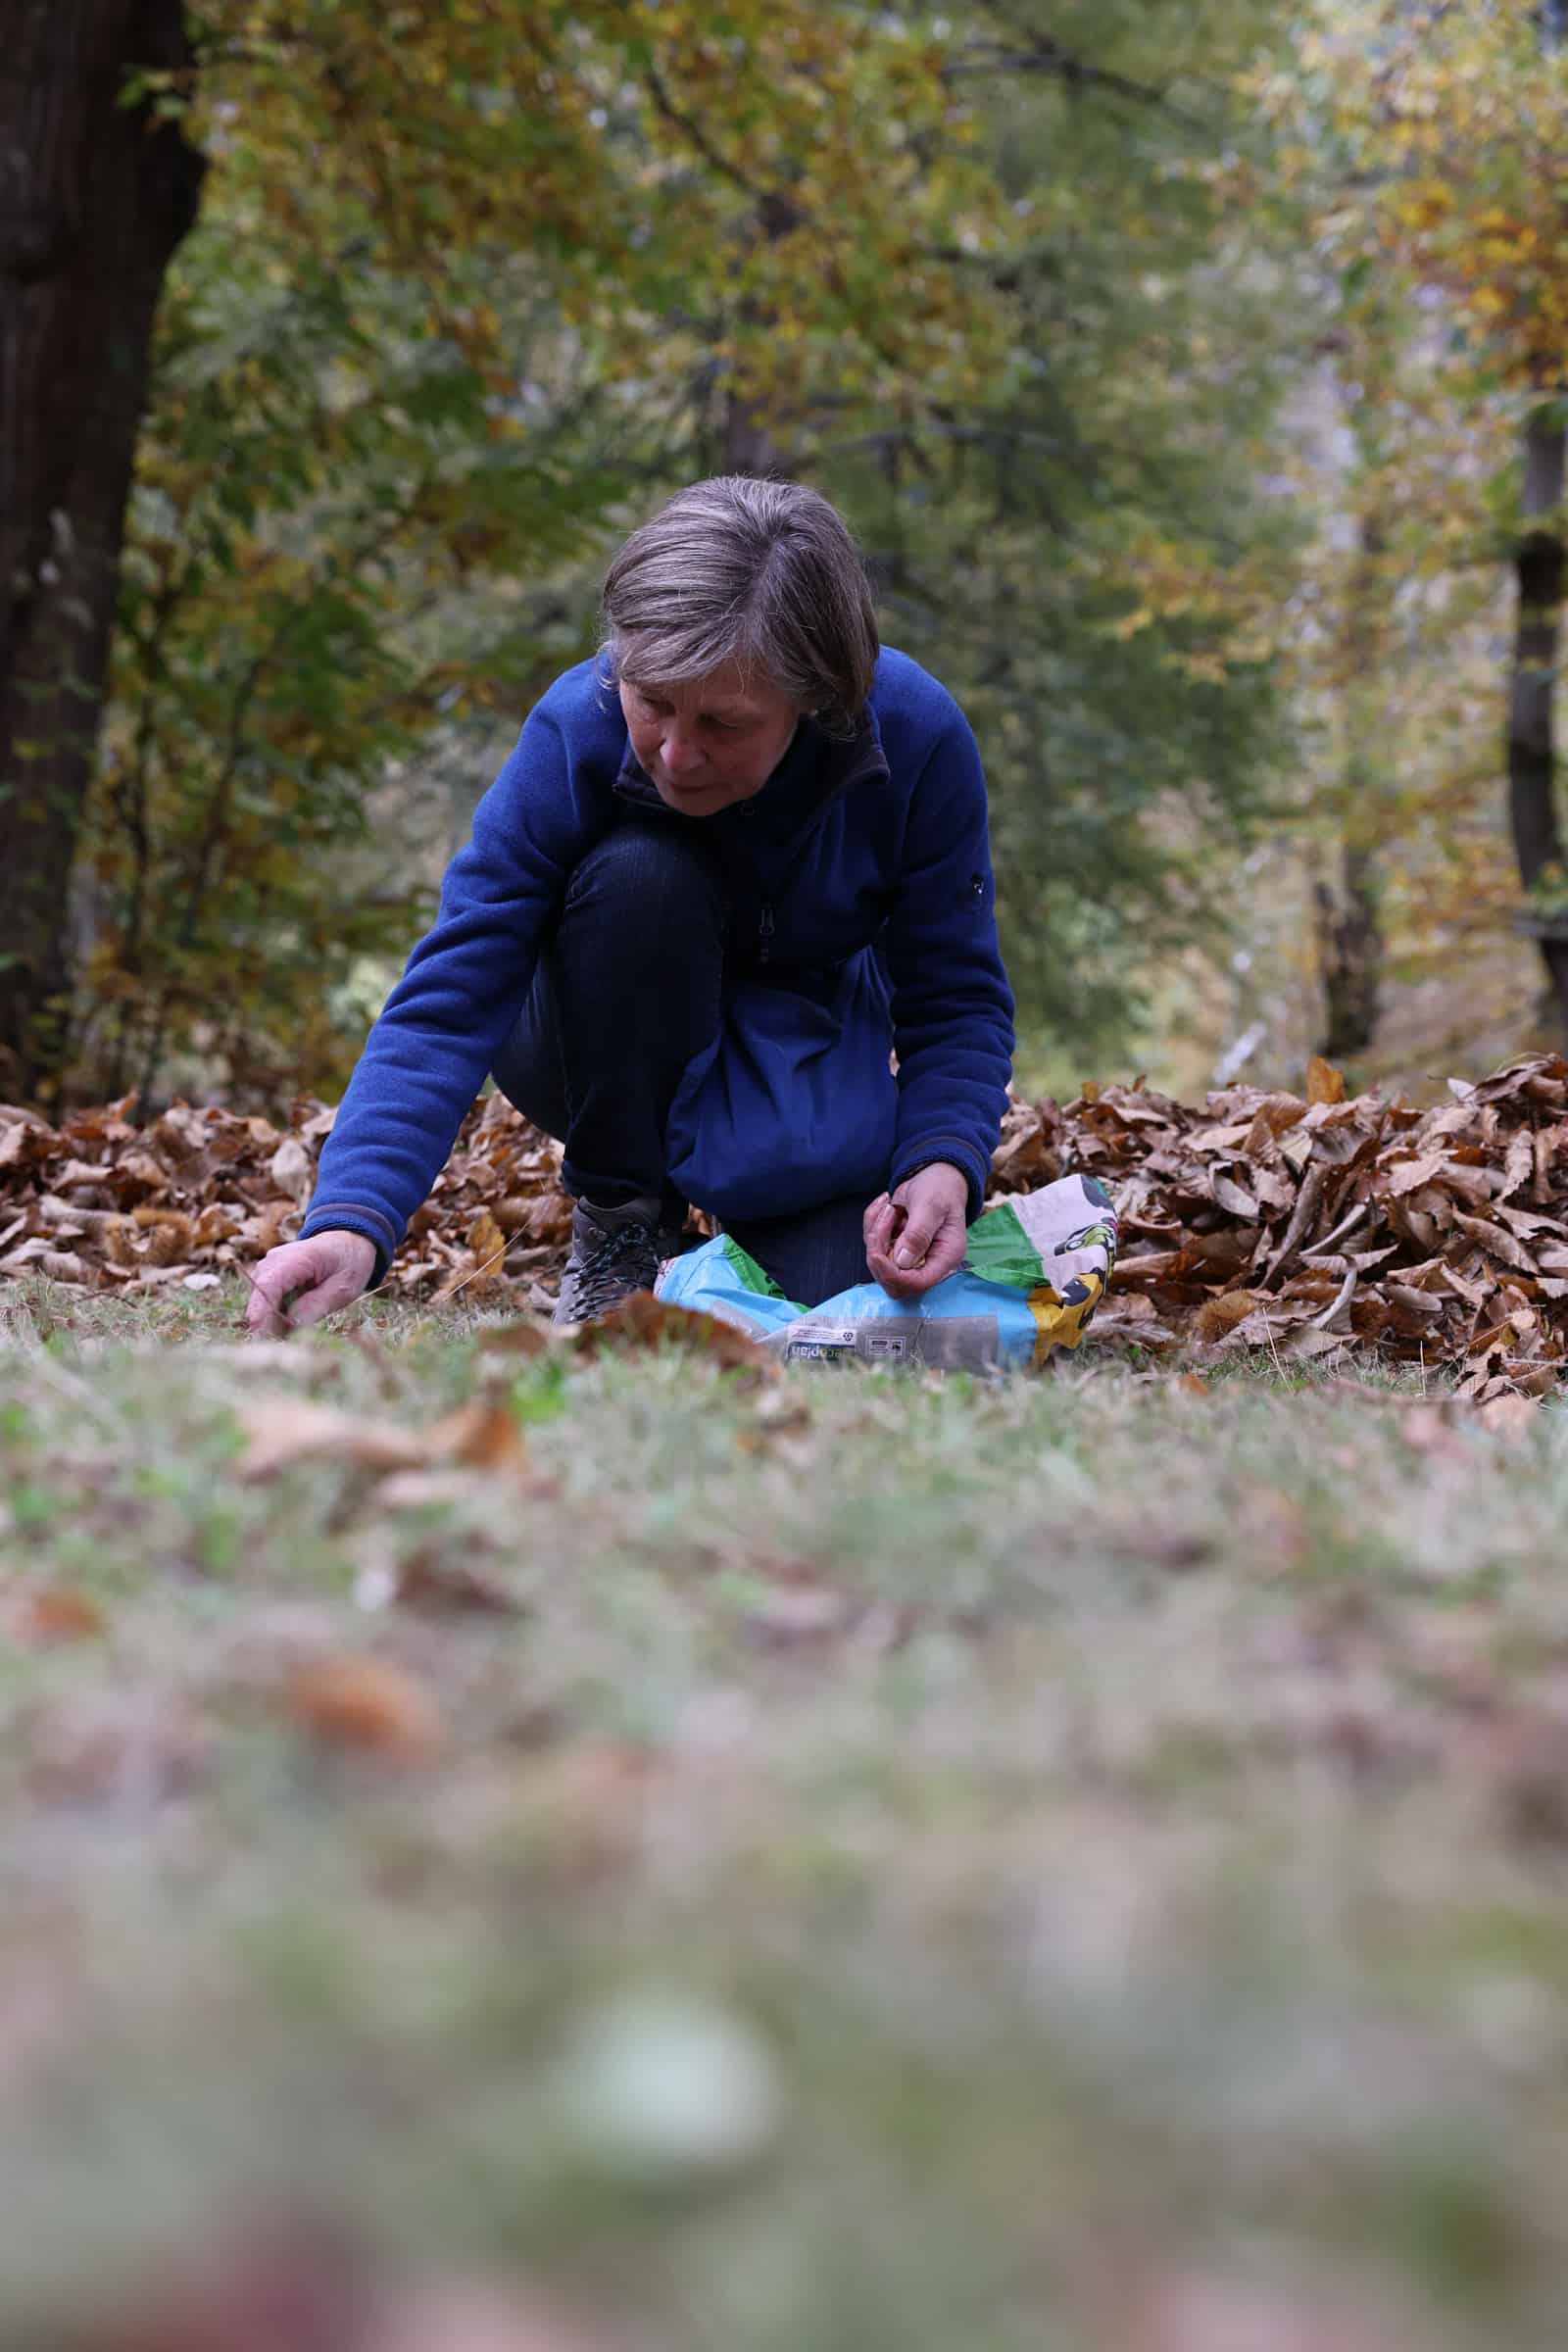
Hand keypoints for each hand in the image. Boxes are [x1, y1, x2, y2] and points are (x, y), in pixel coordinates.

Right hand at [244, 1230, 378, 1335]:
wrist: (347, 1242)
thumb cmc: (349, 1263)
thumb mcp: (343, 1287)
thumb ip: (317, 1305)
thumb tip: (291, 1326)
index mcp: (295, 1259)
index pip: (268, 1286)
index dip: (260, 1313)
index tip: (261, 1338)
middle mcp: (274, 1261)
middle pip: (258, 1298)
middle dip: (267, 1323)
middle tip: (287, 1346)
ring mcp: (268, 1268)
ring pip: (260, 1303)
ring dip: (273, 1321)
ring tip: (296, 1334)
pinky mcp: (268, 1278)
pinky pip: (266, 1302)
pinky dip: (276, 1315)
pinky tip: (294, 1323)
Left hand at [864, 1162, 969, 1299]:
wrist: (935, 1177)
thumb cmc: (940, 1189)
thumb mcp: (930, 1206)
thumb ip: (918, 1233)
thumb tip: (902, 1261)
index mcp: (945, 1257)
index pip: (917, 1283)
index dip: (893, 1275)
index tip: (877, 1253)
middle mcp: (927, 1262)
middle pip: (893, 1281)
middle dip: (879, 1252)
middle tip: (884, 1218)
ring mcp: (909, 1256)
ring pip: (878, 1262)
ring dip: (876, 1231)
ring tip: (888, 1205)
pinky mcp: (895, 1247)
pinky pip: (873, 1244)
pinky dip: (872, 1223)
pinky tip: (885, 1203)